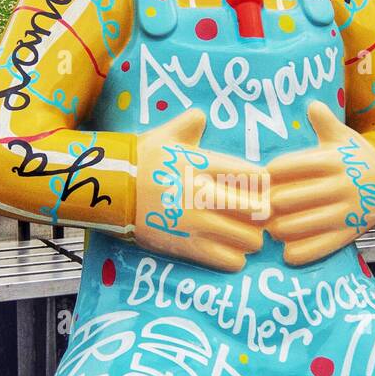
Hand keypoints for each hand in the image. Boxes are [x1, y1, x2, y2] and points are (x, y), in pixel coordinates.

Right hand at [134, 109, 267, 271]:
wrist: (110, 190)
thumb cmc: (141, 160)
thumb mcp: (164, 135)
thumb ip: (188, 124)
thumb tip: (201, 116)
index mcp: (204, 165)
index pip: (255, 176)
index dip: (264, 183)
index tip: (260, 186)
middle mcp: (204, 194)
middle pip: (258, 210)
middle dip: (262, 213)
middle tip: (256, 214)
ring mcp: (196, 223)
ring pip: (248, 239)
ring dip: (251, 238)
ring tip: (245, 235)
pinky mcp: (186, 246)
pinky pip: (228, 260)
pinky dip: (235, 258)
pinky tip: (230, 251)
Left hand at [268, 100, 374, 266]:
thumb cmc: (355, 158)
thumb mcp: (343, 137)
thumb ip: (325, 121)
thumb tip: (312, 105)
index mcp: (333, 161)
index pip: (288, 167)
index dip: (270, 174)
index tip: (261, 179)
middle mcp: (340, 186)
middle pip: (288, 198)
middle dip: (269, 204)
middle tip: (260, 208)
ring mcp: (346, 211)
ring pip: (301, 224)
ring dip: (279, 229)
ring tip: (272, 228)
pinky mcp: (350, 232)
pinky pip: (322, 246)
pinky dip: (301, 252)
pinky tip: (287, 252)